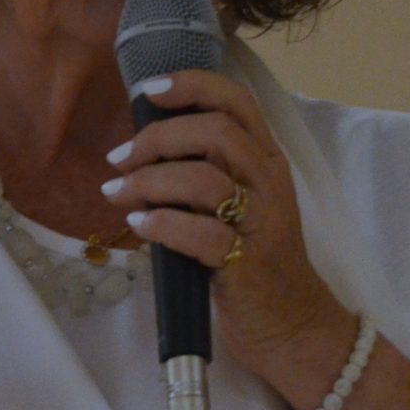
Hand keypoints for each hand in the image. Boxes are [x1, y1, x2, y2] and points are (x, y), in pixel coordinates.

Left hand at [103, 67, 358, 397]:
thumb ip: (204, 170)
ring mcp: (261, 222)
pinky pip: (199, 233)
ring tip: (118, 193)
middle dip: (158, 137)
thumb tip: (141, 148)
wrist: (291, 324)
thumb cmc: (253, 258)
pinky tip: (139, 223)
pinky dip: (161, 224)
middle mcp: (269, 183)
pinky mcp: (246, 263)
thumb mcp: (238, 202)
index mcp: (266, 160)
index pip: (237, 101)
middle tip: (121, 158)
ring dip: (150, 181)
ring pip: (204, 180)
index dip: (192, 85)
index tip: (149, 90)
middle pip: (215, 133)